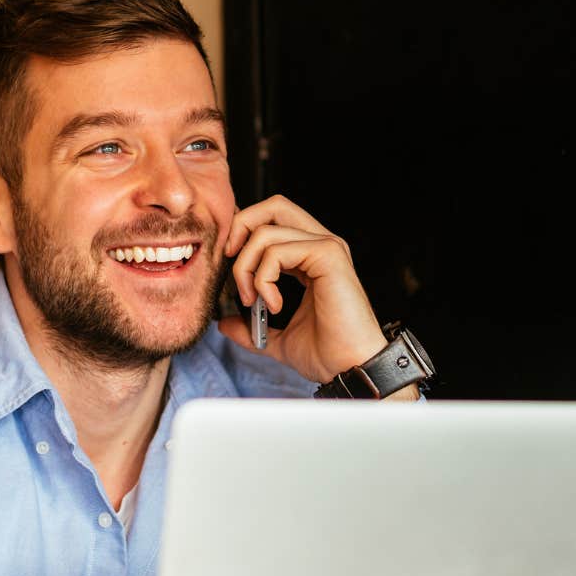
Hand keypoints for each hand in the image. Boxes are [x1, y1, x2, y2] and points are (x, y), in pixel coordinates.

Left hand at [219, 195, 387, 384]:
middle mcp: (321, 245)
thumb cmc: (326, 353)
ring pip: (266, 231)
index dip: (244, 233)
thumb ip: (251, 326)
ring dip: (246, 268)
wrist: (350, 369)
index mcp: (311, 256)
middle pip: (273, 205)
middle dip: (241, 228)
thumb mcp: (276, 338)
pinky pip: (277, 251)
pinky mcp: (328, 255)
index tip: (230, 264)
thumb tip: (224, 323)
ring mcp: (327, 247)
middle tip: (231, 262)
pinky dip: (263, 278)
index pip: (273, 219)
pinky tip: (274, 304)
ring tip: (253, 300)